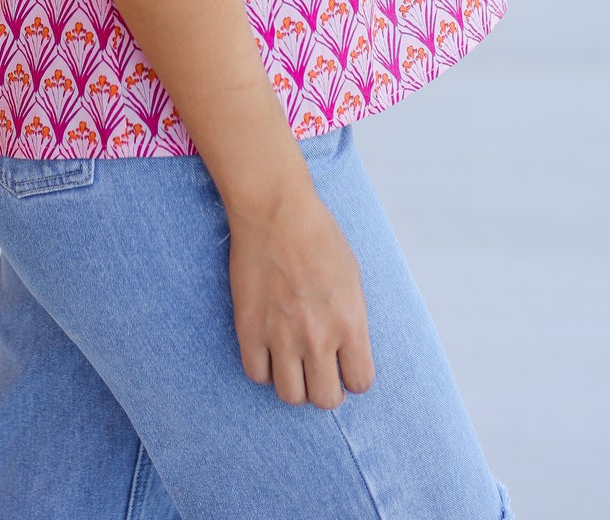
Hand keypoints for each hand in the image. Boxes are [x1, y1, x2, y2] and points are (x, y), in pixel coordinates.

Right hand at [226, 176, 375, 408]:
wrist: (275, 210)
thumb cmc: (318, 235)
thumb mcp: (352, 277)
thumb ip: (352, 319)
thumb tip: (348, 349)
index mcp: (350, 323)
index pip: (360, 382)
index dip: (352, 377)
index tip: (344, 366)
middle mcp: (318, 337)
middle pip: (326, 399)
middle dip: (325, 387)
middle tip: (319, 369)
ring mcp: (281, 335)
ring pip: (290, 396)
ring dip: (294, 384)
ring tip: (293, 364)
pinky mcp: (249, 329)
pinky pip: (256, 374)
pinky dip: (263, 368)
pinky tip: (268, 350)